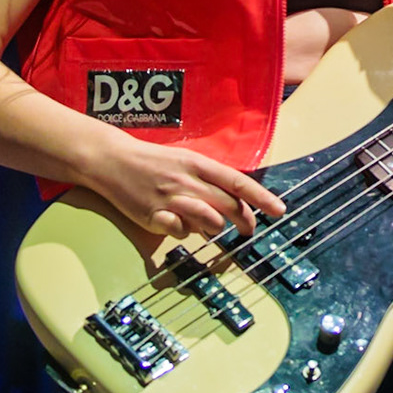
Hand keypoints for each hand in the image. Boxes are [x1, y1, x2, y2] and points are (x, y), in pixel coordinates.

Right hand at [91, 134, 286, 238]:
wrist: (113, 160)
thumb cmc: (154, 161)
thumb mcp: (186, 161)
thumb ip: (209, 179)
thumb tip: (235, 201)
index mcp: (198, 163)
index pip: (237, 182)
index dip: (261, 197)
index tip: (279, 210)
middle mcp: (187, 180)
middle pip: (228, 204)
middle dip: (244, 220)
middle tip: (249, 230)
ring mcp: (170, 198)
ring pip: (208, 219)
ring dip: (214, 227)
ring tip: (210, 226)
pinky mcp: (152, 215)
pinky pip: (179, 231)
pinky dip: (183, 232)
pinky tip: (176, 224)